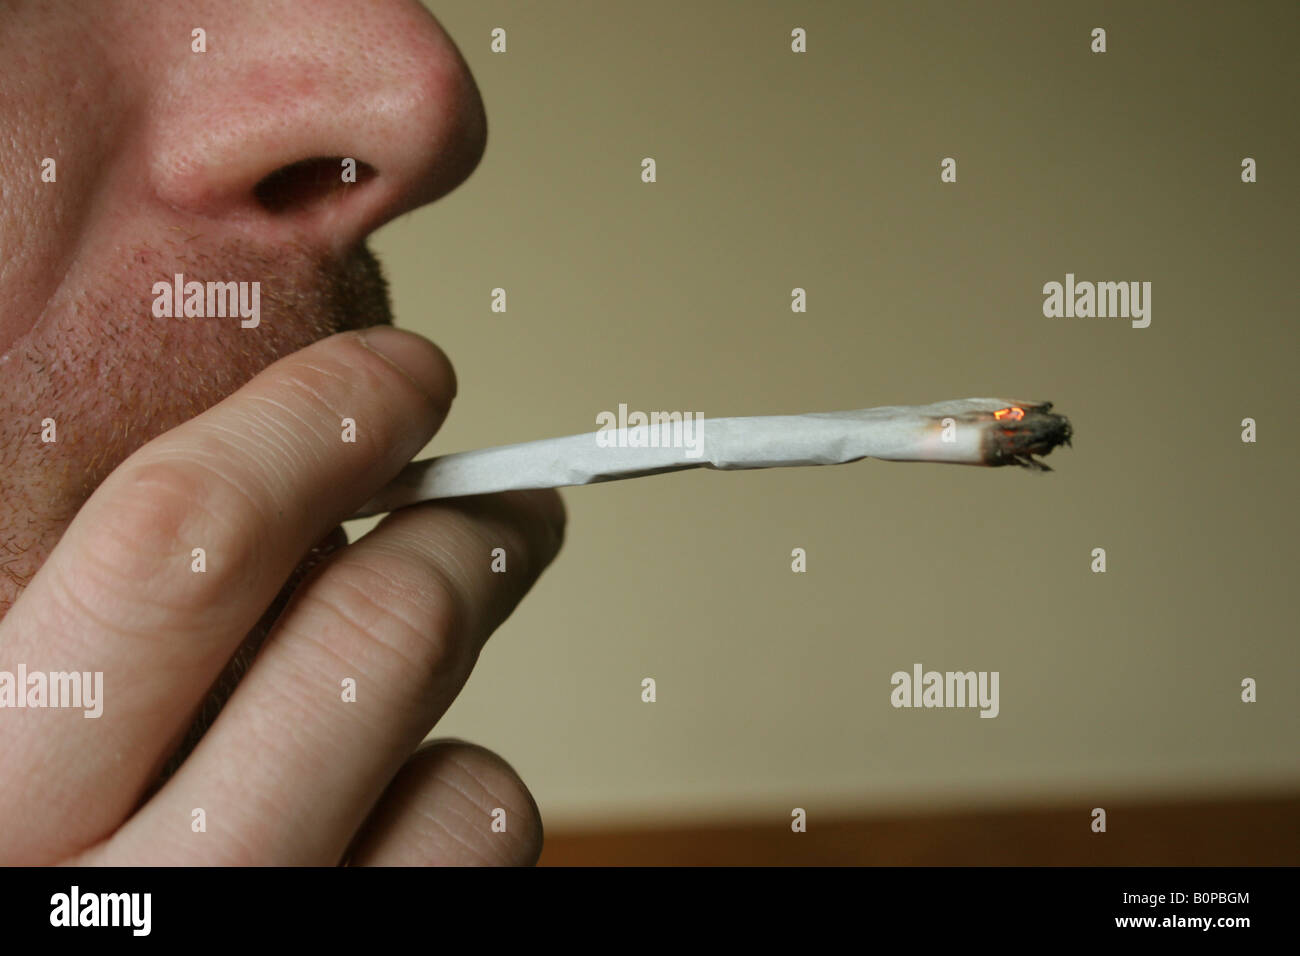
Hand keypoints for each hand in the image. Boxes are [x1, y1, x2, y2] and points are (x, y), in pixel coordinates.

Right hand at [0, 327, 564, 864]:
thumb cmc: (33, 848)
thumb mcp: (2, 722)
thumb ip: (89, 626)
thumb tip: (268, 487)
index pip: (186, 542)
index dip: (319, 421)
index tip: (405, 377)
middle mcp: (137, 899)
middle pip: (378, 634)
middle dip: (471, 528)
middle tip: (503, 500)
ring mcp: (273, 946)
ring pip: (465, 764)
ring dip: (465, 690)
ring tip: (436, 656)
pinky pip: (475, 856)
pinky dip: (459, 805)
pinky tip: (398, 801)